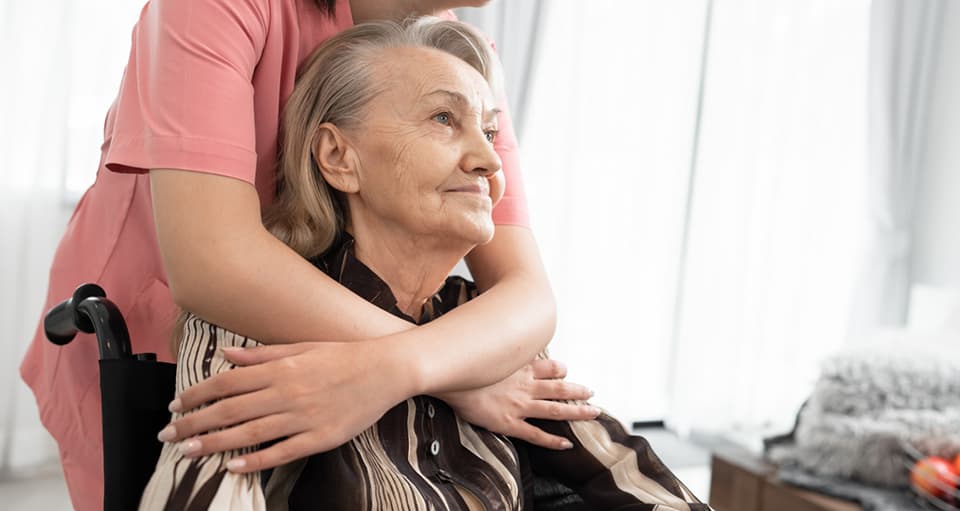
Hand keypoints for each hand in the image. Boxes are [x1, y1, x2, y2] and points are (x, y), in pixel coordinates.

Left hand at [158, 341, 413, 472]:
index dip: (196, 395)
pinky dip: (256, 461)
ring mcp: (303, 417)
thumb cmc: (344, 356)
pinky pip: (282, 452)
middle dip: (194, 423)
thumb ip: (263, 354)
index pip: (227, 382)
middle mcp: (287, 392)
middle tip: (167, 436)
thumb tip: (227, 354)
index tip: (174, 405)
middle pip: (230, 410)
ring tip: (187, 452)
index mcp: (281, 368)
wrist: (387, 370)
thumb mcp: (302, 346)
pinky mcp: (320, 437)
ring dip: (214, 444)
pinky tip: (233, 467)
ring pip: (249, 434)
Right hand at [436, 358, 599, 449]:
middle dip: (579, 391)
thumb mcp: (485, 345)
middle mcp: (525, 386)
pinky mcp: (509, 423)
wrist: (449, 376)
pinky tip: (567, 444)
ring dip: (577, 412)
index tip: (566, 370)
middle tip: (592, 392)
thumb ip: (496, 344)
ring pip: (556, 410)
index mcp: (520, 368)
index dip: (560, 369)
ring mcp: (519, 405)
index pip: (549, 367)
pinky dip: (553, 441)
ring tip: (593, 414)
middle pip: (560, 388)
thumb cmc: (463, 359)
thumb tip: (491, 326)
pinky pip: (536, 434)